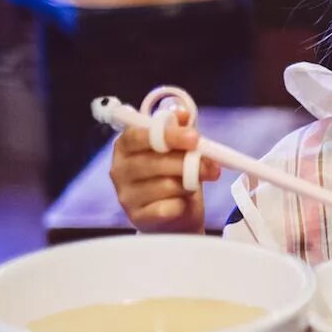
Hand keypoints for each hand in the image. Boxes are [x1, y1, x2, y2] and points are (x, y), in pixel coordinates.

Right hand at [108, 113, 219, 233]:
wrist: (176, 217)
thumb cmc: (175, 176)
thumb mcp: (179, 149)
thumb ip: (179, 129)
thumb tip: (181, 113)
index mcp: (125, 146)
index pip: (139, 135)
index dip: (168, 135)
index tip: (194, 137)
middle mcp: (119, 170)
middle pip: (155, 161)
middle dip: (189, 162)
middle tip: (212, 166)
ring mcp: (126, 196)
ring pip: (165, 185)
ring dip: (189, 184)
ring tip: (194, 184)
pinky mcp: (138, 218)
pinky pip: (168, 208)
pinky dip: (182, 205)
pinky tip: (182, 203)